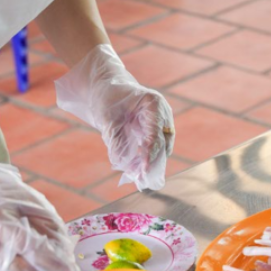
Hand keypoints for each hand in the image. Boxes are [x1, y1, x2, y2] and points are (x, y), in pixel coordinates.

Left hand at [55, 44, 174, 191]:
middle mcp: (162, 114)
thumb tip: (120, 163)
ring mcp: (161, 123)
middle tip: (143, 180)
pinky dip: (146, 160)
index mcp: (154, 104)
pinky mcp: (154, 132)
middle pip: (164, 143)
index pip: (156, 134)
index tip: (143, 170)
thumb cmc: (108, 98)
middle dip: (153, 162)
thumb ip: (115, 139)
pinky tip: (137, 173)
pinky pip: (153, 149)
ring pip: (161, 148)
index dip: (150, 154)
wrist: (108, 88)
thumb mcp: (107, 117)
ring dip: (151, 164)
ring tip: (140, 181)